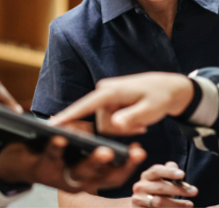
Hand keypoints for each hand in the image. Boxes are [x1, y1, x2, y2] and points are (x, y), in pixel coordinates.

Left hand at [0, 136, 146, 192]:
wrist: (20, 159)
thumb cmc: (56, 148)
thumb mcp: (79, 140)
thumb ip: (93, 134)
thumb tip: (110, 124)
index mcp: (92, 176)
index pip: (116, 174)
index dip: (130, 165)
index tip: (140, 151)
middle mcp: (80, 182)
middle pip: (103, 177)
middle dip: (118, 166)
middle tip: (134, 155)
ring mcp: (62, 178)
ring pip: (80, 172)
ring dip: (93, 162)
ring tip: (104, 150)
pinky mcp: (43, 170)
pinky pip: (51, 157)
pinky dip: (56, 147)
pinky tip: (61, 136)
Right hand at [49, 72, 194, 135]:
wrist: (169, 88)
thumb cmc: (161, 97)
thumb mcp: (151, 109)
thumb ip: (133, 117)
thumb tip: (115, 124)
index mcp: (110, 91)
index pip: (84, 106)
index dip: (66, 116)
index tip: (49, 126)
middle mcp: (103, 92)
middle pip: (101, 124)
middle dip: (120, 130)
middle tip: (141, 125)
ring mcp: (105, 97)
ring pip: (106, 126)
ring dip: (124, 128)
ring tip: (141, 121)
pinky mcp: (108, 103)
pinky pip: (110, 122)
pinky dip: (125, 126)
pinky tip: (138, 122)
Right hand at [131, 161, 196, 206]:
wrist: (144, 205)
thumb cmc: (158, 190)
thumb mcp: (163, 180)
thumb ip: (170, 172)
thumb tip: (178, 170)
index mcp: (147, 176)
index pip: (157, 171)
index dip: (169, 172)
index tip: (182, 174)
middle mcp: (140, 186)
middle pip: (160, 187)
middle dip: (179, 190)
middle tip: (194, 191)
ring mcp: (138, 200)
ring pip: (158, 202)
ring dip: (176, 204)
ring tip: (190, 204)